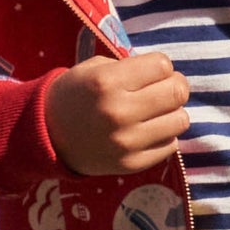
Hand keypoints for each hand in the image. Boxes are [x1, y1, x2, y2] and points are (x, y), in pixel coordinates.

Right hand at [44, 52, 190, 174]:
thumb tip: (170, 77)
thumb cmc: (76, 94)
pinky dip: (163, 136)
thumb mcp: (95, 69)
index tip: (151, 72)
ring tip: (156, 112)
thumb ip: (132, 68)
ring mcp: (127, 142)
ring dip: (172, 113)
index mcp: (107, 82)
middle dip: (174, 86)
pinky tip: (146, 132)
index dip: (160, 66)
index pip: (163, 66)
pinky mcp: (132, 164)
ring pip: (180, 120)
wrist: (48, 135)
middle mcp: (119, 112)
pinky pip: (170, 145)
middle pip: (177, 92)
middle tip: (163, 90)